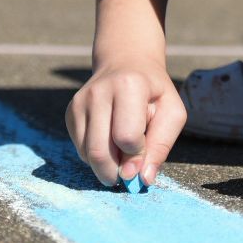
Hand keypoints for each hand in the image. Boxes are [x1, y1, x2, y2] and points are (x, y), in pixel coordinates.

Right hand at [66, 58, 185, 187]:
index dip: (137, 154)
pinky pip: (80, 149)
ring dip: (106, 165)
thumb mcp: (172, 113)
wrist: (127, 63)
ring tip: (122, 150)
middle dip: (116, 172)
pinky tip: (109, 141)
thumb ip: (160, 146)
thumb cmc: (154, 92)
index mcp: (129, 86)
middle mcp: (99, 92)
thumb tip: (142, 179)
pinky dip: (95, 156)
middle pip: (99, 151)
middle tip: (129, 172)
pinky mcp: (70, 112)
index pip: (126, 137)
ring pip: (87, 154)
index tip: (144, 152)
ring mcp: (80, 102)